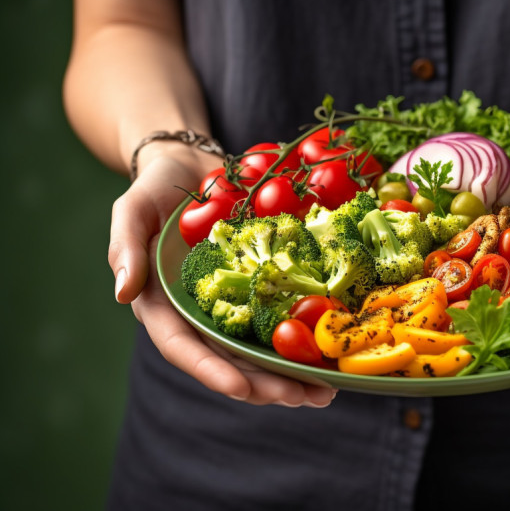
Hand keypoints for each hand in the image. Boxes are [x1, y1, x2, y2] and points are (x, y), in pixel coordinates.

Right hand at [108, 149, 336, 407]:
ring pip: (259, 352)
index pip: (183, 347)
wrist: (193, 169)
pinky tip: (331, 356)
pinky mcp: (258, 291)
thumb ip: (124, 247)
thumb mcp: (133, 209)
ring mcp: (231, 306)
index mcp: (163, 305)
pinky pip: (280, 321)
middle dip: (265, 385)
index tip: (242, 389)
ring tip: (325, 392)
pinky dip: (304, 341)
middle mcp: (198, 315)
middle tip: (303, 398)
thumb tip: (122, 294)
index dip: (211, 370)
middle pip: (229, 360)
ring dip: (291, 376)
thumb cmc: (156, 188)